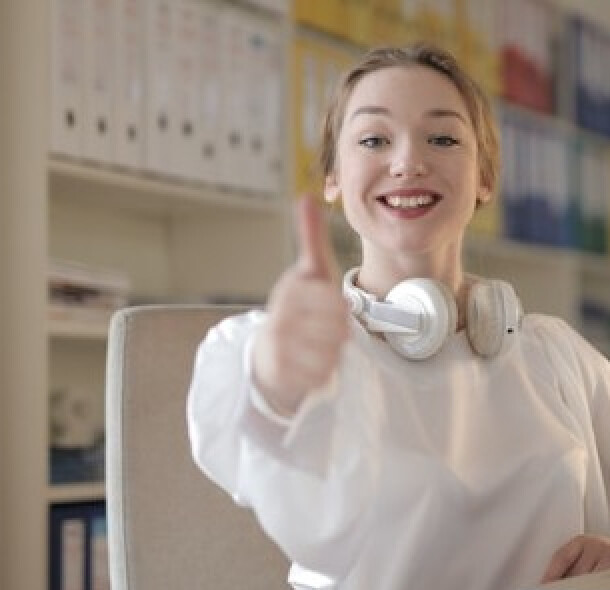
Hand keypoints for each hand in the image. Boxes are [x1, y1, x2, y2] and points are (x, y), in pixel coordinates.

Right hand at [252, 195, 348, 416]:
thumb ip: (311, 236)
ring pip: (331, 352)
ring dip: (333, 353)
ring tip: (320, 346)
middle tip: (329, 332)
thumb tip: (306, 195)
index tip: (332, 310)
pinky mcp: (280, 373)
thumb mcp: (310, 270)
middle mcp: (279, 317)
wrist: (269, 354)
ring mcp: (277, 346)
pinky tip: (312, 363)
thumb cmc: (300, 307)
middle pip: (337, 328)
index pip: (335, 302)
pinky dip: (324, 371)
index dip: (340, 310)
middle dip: (339, 333)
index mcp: (290, 290)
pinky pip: (321, 374)